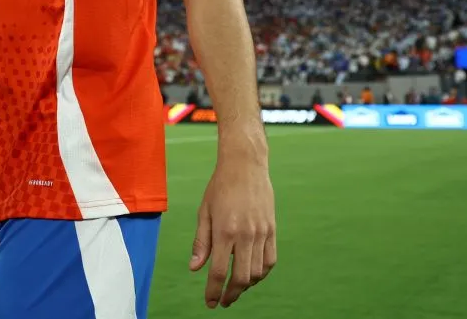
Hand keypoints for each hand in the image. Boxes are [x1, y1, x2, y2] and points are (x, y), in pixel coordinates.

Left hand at [189, 152, 276, 307]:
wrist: (246, 164)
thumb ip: (201, 242)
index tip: (210, 303)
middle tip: (222, 301)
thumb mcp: (204, 211)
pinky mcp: (272, 229)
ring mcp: (261, 232)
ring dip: (246, 286)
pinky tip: (251, 274)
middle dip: (230, 295)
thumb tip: (194, 269)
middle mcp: (245, 234)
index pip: (218, 272)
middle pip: (240, 278)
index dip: (213, 292)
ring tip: (235, 288)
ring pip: (256, 272)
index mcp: (224, 231)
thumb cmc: (220, 186)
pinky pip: (270, 260)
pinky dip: (261, 273)